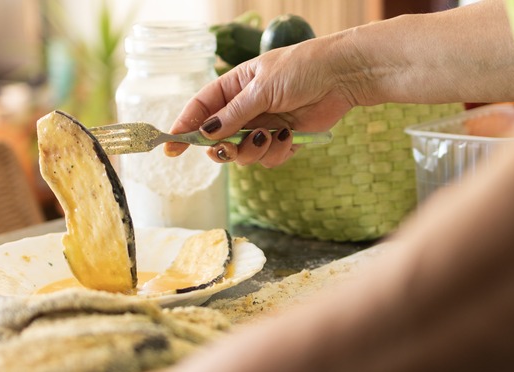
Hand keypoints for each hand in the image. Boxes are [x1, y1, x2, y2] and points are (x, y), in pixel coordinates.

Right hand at [165, 36, 357, 167]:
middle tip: (232, 147)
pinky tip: (291, 136)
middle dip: (224, 147)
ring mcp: (264, 126)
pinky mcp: (284, 141)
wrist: (342, 76)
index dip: (184, 128)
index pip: (200, 109)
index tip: (171, 148)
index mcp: (234, 87)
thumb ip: (233, 113)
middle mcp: (245, 109)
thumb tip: (204, 132)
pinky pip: (268, 159)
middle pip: (218, 139)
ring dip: (254, 150)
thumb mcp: (262, 88)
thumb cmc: (302, 69)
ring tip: (272, 135)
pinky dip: (277, 152)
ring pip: (243, 154)